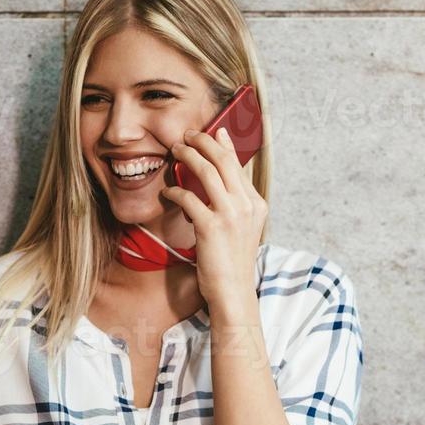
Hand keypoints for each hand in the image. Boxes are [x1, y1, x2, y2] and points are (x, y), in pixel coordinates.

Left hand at [159, 125, 267, 307]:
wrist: (233, 292)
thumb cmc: (232, 262)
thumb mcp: (242, 228)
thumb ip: (235, 204)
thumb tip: (218, 181)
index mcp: (257, 204)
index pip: (239, 165)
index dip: (224, 144)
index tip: (213, 132)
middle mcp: (247, 206)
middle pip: (223, 160)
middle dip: (203, 142)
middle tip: (187, 136)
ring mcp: (230, 215)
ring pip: (206, 171)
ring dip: (188, 156)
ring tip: (175, 151)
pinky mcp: (211, 227)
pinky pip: (188, 198)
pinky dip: (174, 191)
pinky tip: (167, 192)